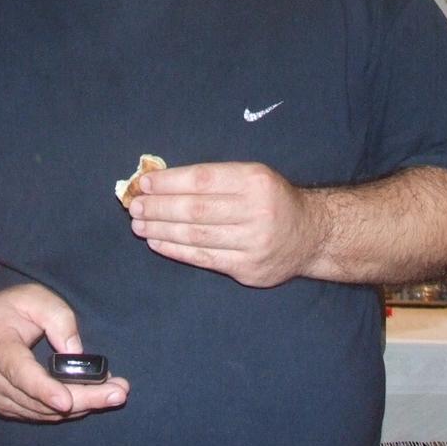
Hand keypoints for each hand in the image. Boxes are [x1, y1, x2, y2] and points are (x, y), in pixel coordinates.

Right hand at [0, 283, 128, 422]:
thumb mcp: (30, 297)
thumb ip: (57, 318)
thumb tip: (77, 352)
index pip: (20, 373)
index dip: (44, 389)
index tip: (66, 400)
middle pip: (41, 400)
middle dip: (84, 399)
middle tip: (119, 393)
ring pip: (44, 413)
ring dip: (82, 406)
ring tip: (114, 392)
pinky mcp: (6, 409)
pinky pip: (41, 415)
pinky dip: (68, 409)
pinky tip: (91, 398)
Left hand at [129, 161, 316, 286]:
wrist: (312, 235)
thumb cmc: (272, 199)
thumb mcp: (253, 176)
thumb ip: (215, 179)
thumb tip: (163, 182)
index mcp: (255, 181)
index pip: (202, 180)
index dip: (170, 182)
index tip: (145, 183)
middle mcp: (257, 211)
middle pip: (196, 210)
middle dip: (159, 208)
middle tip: (134, 206)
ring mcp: (253, 243)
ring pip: (196, 236)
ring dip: (161, 230)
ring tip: (139, 224)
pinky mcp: (248, 269)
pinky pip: (204, 258)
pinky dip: (176, 250)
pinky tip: (157, 242)